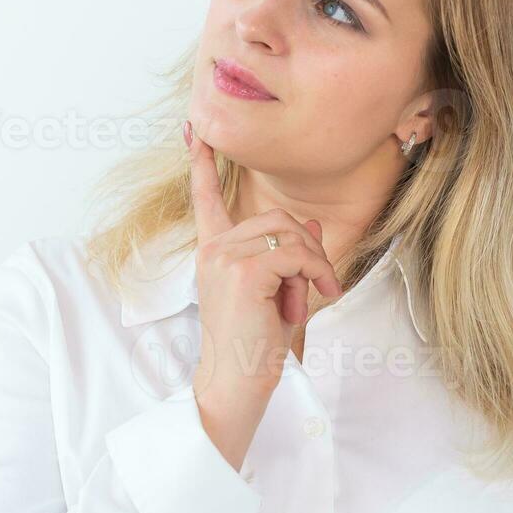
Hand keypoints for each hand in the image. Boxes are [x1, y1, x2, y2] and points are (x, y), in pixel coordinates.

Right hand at [184, 119, 342, 396]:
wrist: (238, 382)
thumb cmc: (254, 345)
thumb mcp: (278, 292)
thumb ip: (291, 256)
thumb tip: (312, 224)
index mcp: (214, 252)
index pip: (205, 199)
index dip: (201, 163)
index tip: (193, 130)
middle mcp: (214, 250)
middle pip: (277, 217)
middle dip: (309, 247)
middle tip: (318, 284)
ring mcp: (226, 258)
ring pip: (291, 234)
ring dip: (315, 265)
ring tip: (311, 297)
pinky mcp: (246, 272)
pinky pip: (297, 254)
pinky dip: (318, 272)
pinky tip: (319, 294)